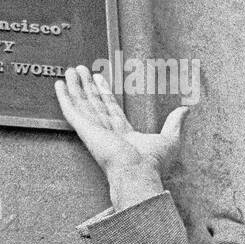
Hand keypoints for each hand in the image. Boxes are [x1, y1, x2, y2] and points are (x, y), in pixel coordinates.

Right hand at [55, 66, 188, 207]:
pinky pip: (72, 111)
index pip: (110, 108)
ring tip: (69, 70)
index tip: (98, 78)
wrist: (139, 173)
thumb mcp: (170, 138)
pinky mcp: (85, 130)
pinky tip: (59, 86)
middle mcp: (106, 132)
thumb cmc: (152, 163)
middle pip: (94, 103)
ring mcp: (94, 130)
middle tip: (80, 70)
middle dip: (87, 87)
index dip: (104, 92)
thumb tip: (186, 110)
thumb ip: (175, 123)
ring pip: (82, 103)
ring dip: (75, 87)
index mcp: (123, 134)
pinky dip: (64, 98)